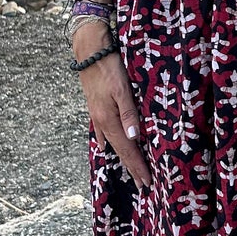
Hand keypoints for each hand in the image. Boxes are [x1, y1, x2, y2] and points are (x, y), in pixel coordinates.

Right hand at [73, 27, 152, 189]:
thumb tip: (134, 138)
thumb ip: (129, 113)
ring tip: (129, 171)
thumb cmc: (110, 66)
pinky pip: (102, 131)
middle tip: (142, 186)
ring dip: (122, 157)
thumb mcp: (122, 88)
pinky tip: (104, 147)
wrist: (89, 49)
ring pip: (112, 142)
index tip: (147, 183)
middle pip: (120, 150)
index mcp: (109, 119)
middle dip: (132, 168)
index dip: (137, 167)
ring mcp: (97, 114)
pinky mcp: (96, 106)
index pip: (127, 149)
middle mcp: (102, 121)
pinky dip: (106, 142)